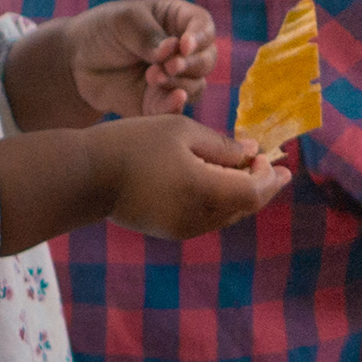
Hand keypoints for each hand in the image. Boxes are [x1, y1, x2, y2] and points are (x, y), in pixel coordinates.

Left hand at [64, 0, 216, 118]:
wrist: (76, 61)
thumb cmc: (103, 30)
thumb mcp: (124, 22)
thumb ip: (149, 36)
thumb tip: (172, 51)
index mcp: (178, 21)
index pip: (204, 28)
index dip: (200, 37)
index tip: (184, 45)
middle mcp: (182, 51)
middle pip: (206, 59)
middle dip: (192, 64)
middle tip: (169, 66)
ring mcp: (173, 78)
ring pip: (197, 85)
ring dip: (181, 83)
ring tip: (153, 77)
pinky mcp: (159, 101)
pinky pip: (176, 107)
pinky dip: (176, 105)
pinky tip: (173, 99)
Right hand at [94, 113, 284, 240]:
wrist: (85, 176)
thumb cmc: (133, 144)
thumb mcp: (181, 131)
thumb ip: (222, 146)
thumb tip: (252, 153)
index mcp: (203, 191)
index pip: (253, 191)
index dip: (269, 177)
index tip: (275, 159)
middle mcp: (197, 217)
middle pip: (244, 207)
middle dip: (262, 187)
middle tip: (276, 169)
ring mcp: (182, 228)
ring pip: (227, 215)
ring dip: (242, 195)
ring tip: (251, 172)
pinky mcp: (168, 230)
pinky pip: (208, 218)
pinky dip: (221, 202)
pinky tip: (222, 183)